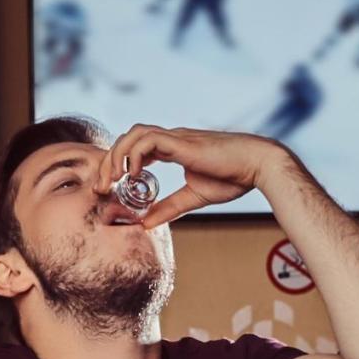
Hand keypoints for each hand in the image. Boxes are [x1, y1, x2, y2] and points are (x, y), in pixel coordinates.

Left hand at [93, 124, 288, 227]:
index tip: (107, 187)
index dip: (117, 165)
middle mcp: (172, 139)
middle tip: (99, 187)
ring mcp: (177, 137)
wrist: (259, 167)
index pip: (134, 149)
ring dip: (117, 155)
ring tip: (111, 180)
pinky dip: (135, 154)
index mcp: (173, 149)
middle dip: (109, 160)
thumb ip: (168, 208)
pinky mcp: (183, 141)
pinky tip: (133, 174)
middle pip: (128, 138)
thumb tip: (145, 224)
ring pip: (134, 134)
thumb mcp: (193, 197)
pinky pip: (149, 139)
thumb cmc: (233, 178)